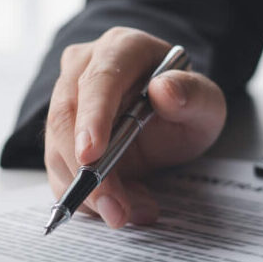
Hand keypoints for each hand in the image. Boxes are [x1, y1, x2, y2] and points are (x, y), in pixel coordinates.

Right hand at [45, 27, 225, 227]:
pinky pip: (58, 168)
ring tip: (127, 213)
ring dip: (87, 190)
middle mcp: (84, 66)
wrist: (168, 116)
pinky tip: (117, 206)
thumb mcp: (206, 102)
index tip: (91, 155)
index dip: (92, 117)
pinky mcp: (59, 132)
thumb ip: (194, 95)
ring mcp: (65, 97)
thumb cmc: (184, 103)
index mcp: (121, 48)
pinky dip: (84, 196)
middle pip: (66, 115)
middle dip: (87, 170)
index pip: (99, 79)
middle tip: (115, 210)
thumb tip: (165, 90)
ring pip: (56, 147)